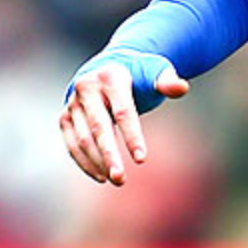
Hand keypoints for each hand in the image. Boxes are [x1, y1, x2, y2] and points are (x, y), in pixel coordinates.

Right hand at [59, 56, 188, 184]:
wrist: (107, 68)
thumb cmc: (138, 75)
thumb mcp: (156, 71)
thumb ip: (168, 81)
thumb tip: (182, 87)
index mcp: (110, 76)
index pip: (123, 112)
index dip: (132, 136)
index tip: (142, 159)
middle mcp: (87, 88)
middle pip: (99, 128)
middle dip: (110, 155)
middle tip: (121, 179)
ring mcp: (73, 103)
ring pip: (83, 139)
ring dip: (98, 162)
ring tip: (117, 180)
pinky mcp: (65, 116)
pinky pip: (72, 143)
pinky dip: (84, 162)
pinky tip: (101, 175)